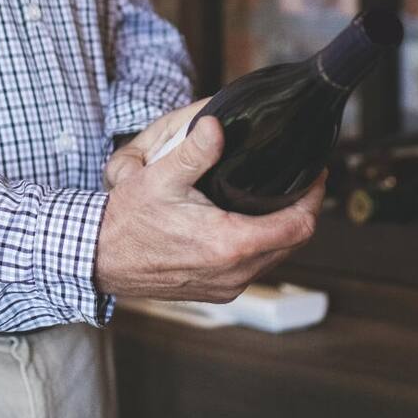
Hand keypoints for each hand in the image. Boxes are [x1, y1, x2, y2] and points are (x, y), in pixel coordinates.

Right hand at [93, 115, 324, 303]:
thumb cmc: (128, 219)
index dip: (315, 197)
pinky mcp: (217, 292)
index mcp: (229, 244)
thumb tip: (217, 125)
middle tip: (301, 178)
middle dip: (303, 209)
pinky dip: (264, 244)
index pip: (299, 226)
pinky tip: (253, 221)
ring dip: (284, 228)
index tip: (317, 172)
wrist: (100, 257)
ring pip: (276, 256)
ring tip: (280, 195)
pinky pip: (256, 268)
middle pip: (294, 242)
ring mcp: (226, 287)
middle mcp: (234, 273)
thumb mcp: (160, 177)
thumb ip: (194, 151)